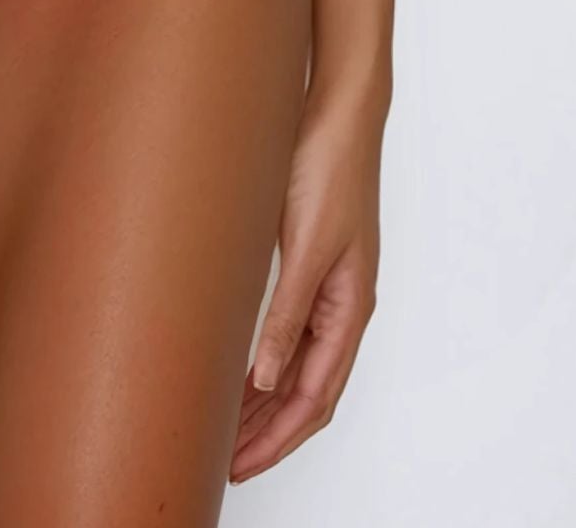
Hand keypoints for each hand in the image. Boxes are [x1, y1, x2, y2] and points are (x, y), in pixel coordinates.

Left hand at [230, 84, 383, 480]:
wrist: (337, 110)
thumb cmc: (330, 168)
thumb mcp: (305, 247)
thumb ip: (287, 314)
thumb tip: (267, 378)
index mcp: (349, 308)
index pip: (315, 398)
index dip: (278, 438)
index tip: (240, 465)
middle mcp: (342, 304)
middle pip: (309, 391)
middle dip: (271, 432)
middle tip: (225, 459)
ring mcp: (328, 283)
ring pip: (298, 365)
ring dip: (267, 401)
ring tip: (225, 425)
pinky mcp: (308, 260)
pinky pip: (291, 332)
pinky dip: (267, 361)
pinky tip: (241, 367)